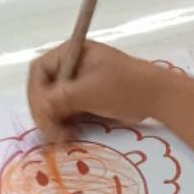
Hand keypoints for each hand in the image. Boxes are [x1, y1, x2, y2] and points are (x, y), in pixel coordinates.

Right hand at [27, 40, 163, 133]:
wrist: (157, 97)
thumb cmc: (125, 87)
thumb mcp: (90, 91)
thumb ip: (61, 98)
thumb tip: (40, 110)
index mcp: (70, 53)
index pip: (39, 72)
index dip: (36, 94)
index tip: (42, 115)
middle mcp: (71, 67)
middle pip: (44, 90)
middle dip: (45, 113)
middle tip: (51, 134)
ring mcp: (79, 84)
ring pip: (54, 106)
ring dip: (54, 123)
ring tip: (62, 139)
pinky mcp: (87, 101)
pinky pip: (67, 115)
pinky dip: (65, 127)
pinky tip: (69, 138)